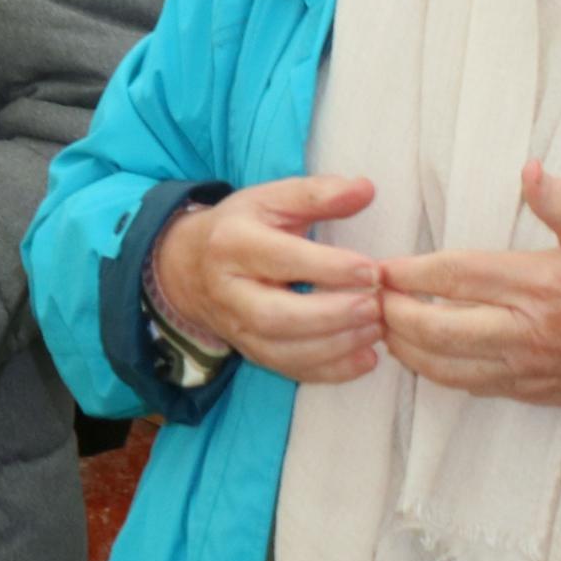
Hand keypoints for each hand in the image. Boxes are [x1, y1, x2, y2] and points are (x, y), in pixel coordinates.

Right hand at [149, 175, 384, 384]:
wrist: (186, 267)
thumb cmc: (240, 228)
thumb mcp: (270, 200)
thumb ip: (318, 194)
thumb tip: (366, 189)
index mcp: (232, 242)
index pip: (279, 257)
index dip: (327, 267)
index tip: (371, 270)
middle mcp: (228, 290)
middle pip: (275, 315)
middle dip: (330, 315)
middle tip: (374, 306)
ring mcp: (235, 327)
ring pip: (281, 350)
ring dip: (335, 346)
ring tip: (375, 329)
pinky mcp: (248, 351)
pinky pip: (288, 369)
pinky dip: (329, 371)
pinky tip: (365, 359)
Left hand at [376, 164, 560, 425]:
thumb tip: (530, 170)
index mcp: (543, 285)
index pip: (455, 276)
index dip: (409, 272)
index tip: (380, 267)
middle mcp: (528, 332)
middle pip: (434, 330)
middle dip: (390, 314)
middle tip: (367, 296)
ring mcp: (527, 369)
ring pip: (442, 368)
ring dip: (404, 348)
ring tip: (382, 323)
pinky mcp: (530, 393)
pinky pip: (466, 387)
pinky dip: (434, 371)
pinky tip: (420, 351)